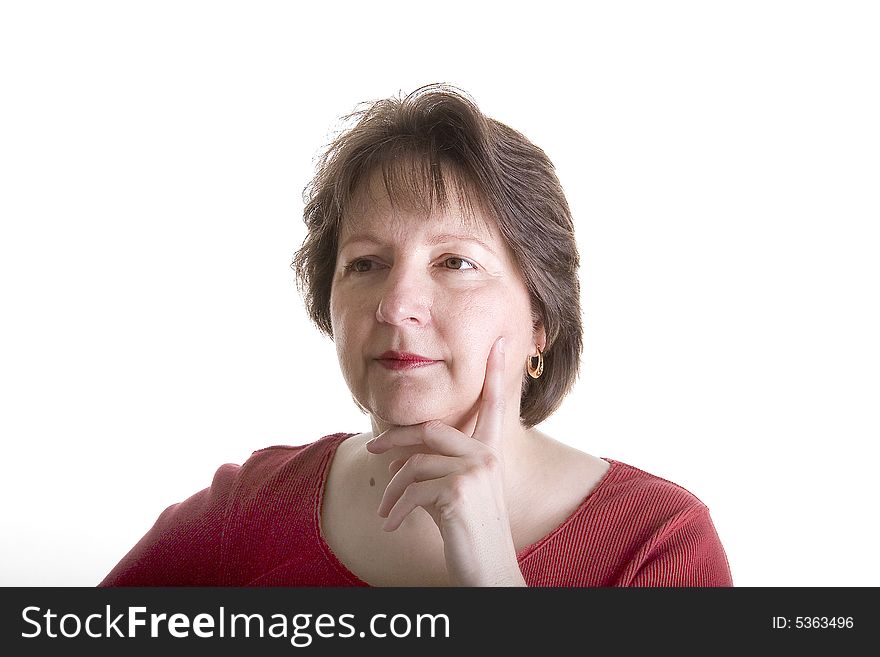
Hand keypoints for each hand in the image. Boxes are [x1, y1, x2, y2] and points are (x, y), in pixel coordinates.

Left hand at [365, 337, 525, 585]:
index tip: (498, 341)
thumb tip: (396, 460)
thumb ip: (434, 470)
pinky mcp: (458, 491)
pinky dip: (395, 510)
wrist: (488, 574)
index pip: (493, 406)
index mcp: (490, 454)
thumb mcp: (452, 497)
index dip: (495, 373)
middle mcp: (487, 457)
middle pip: (430, 429)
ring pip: (414, 464)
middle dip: (395, 439)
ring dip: (391, 490)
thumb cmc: (468, 537)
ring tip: (385, 511)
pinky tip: (391, 526)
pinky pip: (411, 490)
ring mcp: (475, 472)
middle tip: (372, 448)